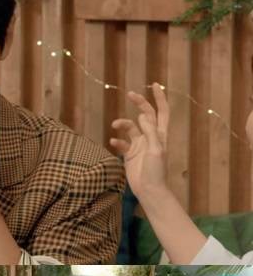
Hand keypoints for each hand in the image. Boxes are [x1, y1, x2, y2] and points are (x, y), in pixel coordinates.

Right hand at [110, 83, 169, 199]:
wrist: (149, 191)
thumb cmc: (156, 171)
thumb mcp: (155, 150)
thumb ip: (150, 132)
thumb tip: (143, 115)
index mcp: (160, 134)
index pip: (162, 111)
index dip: (159, 98)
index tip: (154, 84)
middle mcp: (150, 137)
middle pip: (145, 114)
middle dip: (139, 103)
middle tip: (130, 93)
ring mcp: (139, 145)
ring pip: (130, 127)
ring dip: (123, 124)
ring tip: (115, 125)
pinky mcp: (129, 154)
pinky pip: (122, 143)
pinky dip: (117, 141)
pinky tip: (113, 143)